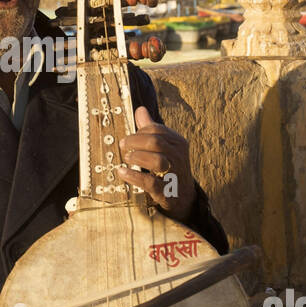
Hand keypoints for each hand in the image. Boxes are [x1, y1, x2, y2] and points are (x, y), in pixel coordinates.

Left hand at [117, 106, 196, 221]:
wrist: (183, 195)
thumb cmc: (170, 166)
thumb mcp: (165, 146)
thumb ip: (151, 128)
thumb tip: (140, 110)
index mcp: (178, 142)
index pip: (157, 130)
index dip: (139, 131)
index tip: (128, 138)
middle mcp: (178, 156)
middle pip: (156, 142)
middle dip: (135, 142)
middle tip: (123, 146)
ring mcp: (174, 174)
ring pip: (156, 160)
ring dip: (136, 158)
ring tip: (126, 159)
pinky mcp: (166, 191)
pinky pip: (149, 182)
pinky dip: (133, 176)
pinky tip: (122, 172)